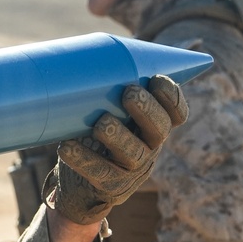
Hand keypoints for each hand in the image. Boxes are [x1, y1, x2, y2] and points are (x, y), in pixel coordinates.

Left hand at [50, 75, 187, 225]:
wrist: (77, 186)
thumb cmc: (91, 136)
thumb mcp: (103, 111)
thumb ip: (102, 90)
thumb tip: (76, 55)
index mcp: (153, 125)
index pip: (176, 113)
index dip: (172, 97)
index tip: (156, 78)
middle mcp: (150, 147)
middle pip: (160, 129)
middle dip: (147, 110)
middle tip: (128, 93)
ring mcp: (133, 169)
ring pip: (134, 153)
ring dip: (119, 136)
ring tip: (101, 124)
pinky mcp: (111, 186)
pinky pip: (100, 173)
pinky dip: (83, 159)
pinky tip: (66, 147)